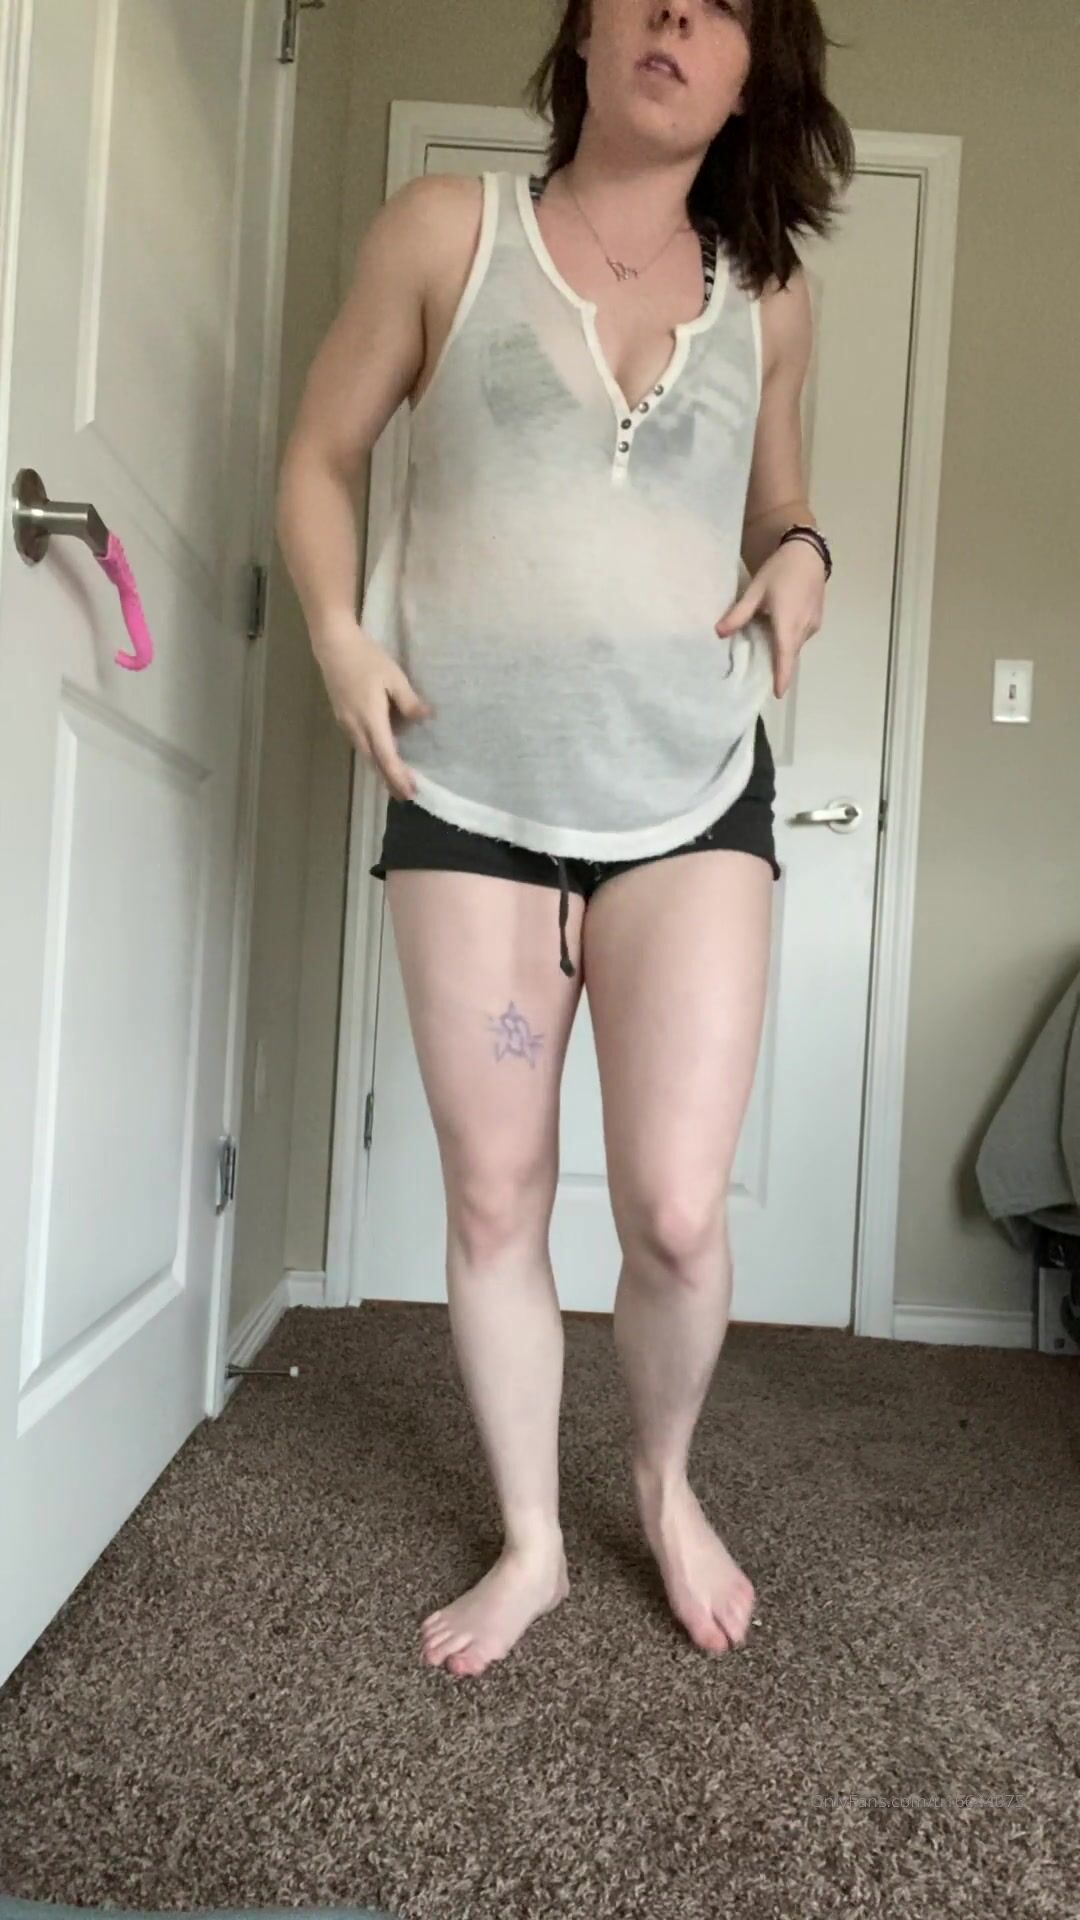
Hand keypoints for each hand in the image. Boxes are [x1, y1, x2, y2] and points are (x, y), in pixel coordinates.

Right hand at [314, 619, 431, 800]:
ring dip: (380, 769)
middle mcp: (356, 727)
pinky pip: (360, 743)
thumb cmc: (366, 659)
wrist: (334, 646)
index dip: (398, 776)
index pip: (386, 757)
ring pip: (365, 753)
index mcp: (371, 720)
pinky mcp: (342, 717)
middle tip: (404, 795)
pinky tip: (381, 754)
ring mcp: (346, 723)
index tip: (410, 792)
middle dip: (389, 780)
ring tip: (394, 779)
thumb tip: (425, 719)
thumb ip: (409, 702)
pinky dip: (372, 754)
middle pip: (374, 761)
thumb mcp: (395, 678)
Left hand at [715, 539, 825, 698]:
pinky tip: (777, 632)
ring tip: (765, 649)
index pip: (785, 656)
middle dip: (778, 666)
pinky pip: (801, 637)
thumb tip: (718, 633)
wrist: (807, 553)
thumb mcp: (755, 591)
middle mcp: (803, 627)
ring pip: (796, 646)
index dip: (782, 676)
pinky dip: (789, 640)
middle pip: (790, 654)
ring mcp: (813, 624)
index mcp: (788, 622)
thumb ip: (739, 614)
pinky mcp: (816, 620)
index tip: (777, 694)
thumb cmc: (780, 570)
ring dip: (783, 651)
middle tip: (760, 674)